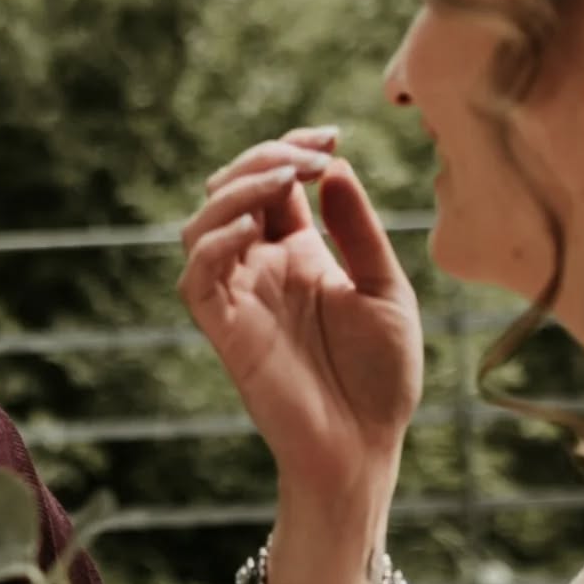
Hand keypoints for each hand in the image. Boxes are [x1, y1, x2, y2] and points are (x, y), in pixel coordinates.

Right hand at [178, 128, 423, 496]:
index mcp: (300, 255)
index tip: (332, 134)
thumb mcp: (386, 289)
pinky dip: (216, 240)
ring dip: (239, 189)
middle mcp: (262, 268)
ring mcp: (239, 297)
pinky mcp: (224, 328)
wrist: (364, 448)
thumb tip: (334, 167)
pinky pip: (197, 275)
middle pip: (234, 191)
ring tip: (283, 180)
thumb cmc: (381, 378)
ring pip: (204, 224)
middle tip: (313, 155)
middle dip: (267, 159)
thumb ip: (358, 230)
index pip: (276, 184)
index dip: (293, 149)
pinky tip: (256, 225)